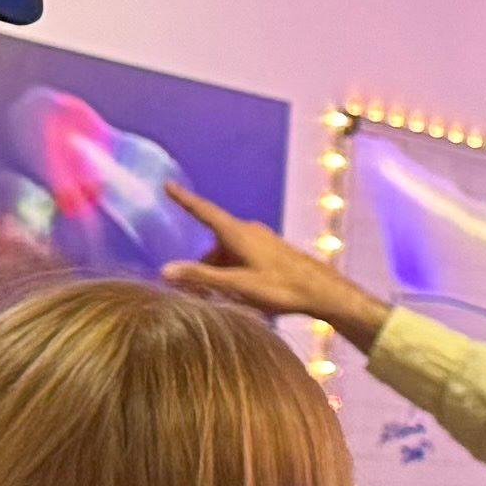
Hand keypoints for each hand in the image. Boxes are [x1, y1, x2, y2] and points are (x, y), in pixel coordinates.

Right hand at [165, 188, 389, 349]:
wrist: (320, 291)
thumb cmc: (279, 287)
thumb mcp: (237, 284)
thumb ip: (201, 276)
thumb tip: (165, 270)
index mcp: (237, 233)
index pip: (204, 211)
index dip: (184, 199)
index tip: (167, 185)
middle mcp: (248, 230)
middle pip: (213, 244)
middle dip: (203, 266)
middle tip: (197, 293)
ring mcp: (260, 240)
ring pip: (228, 253)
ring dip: (219, 273)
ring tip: (222, 300)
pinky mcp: (269, 250)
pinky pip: (241, 257)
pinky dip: (233, 272)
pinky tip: (239, 294)